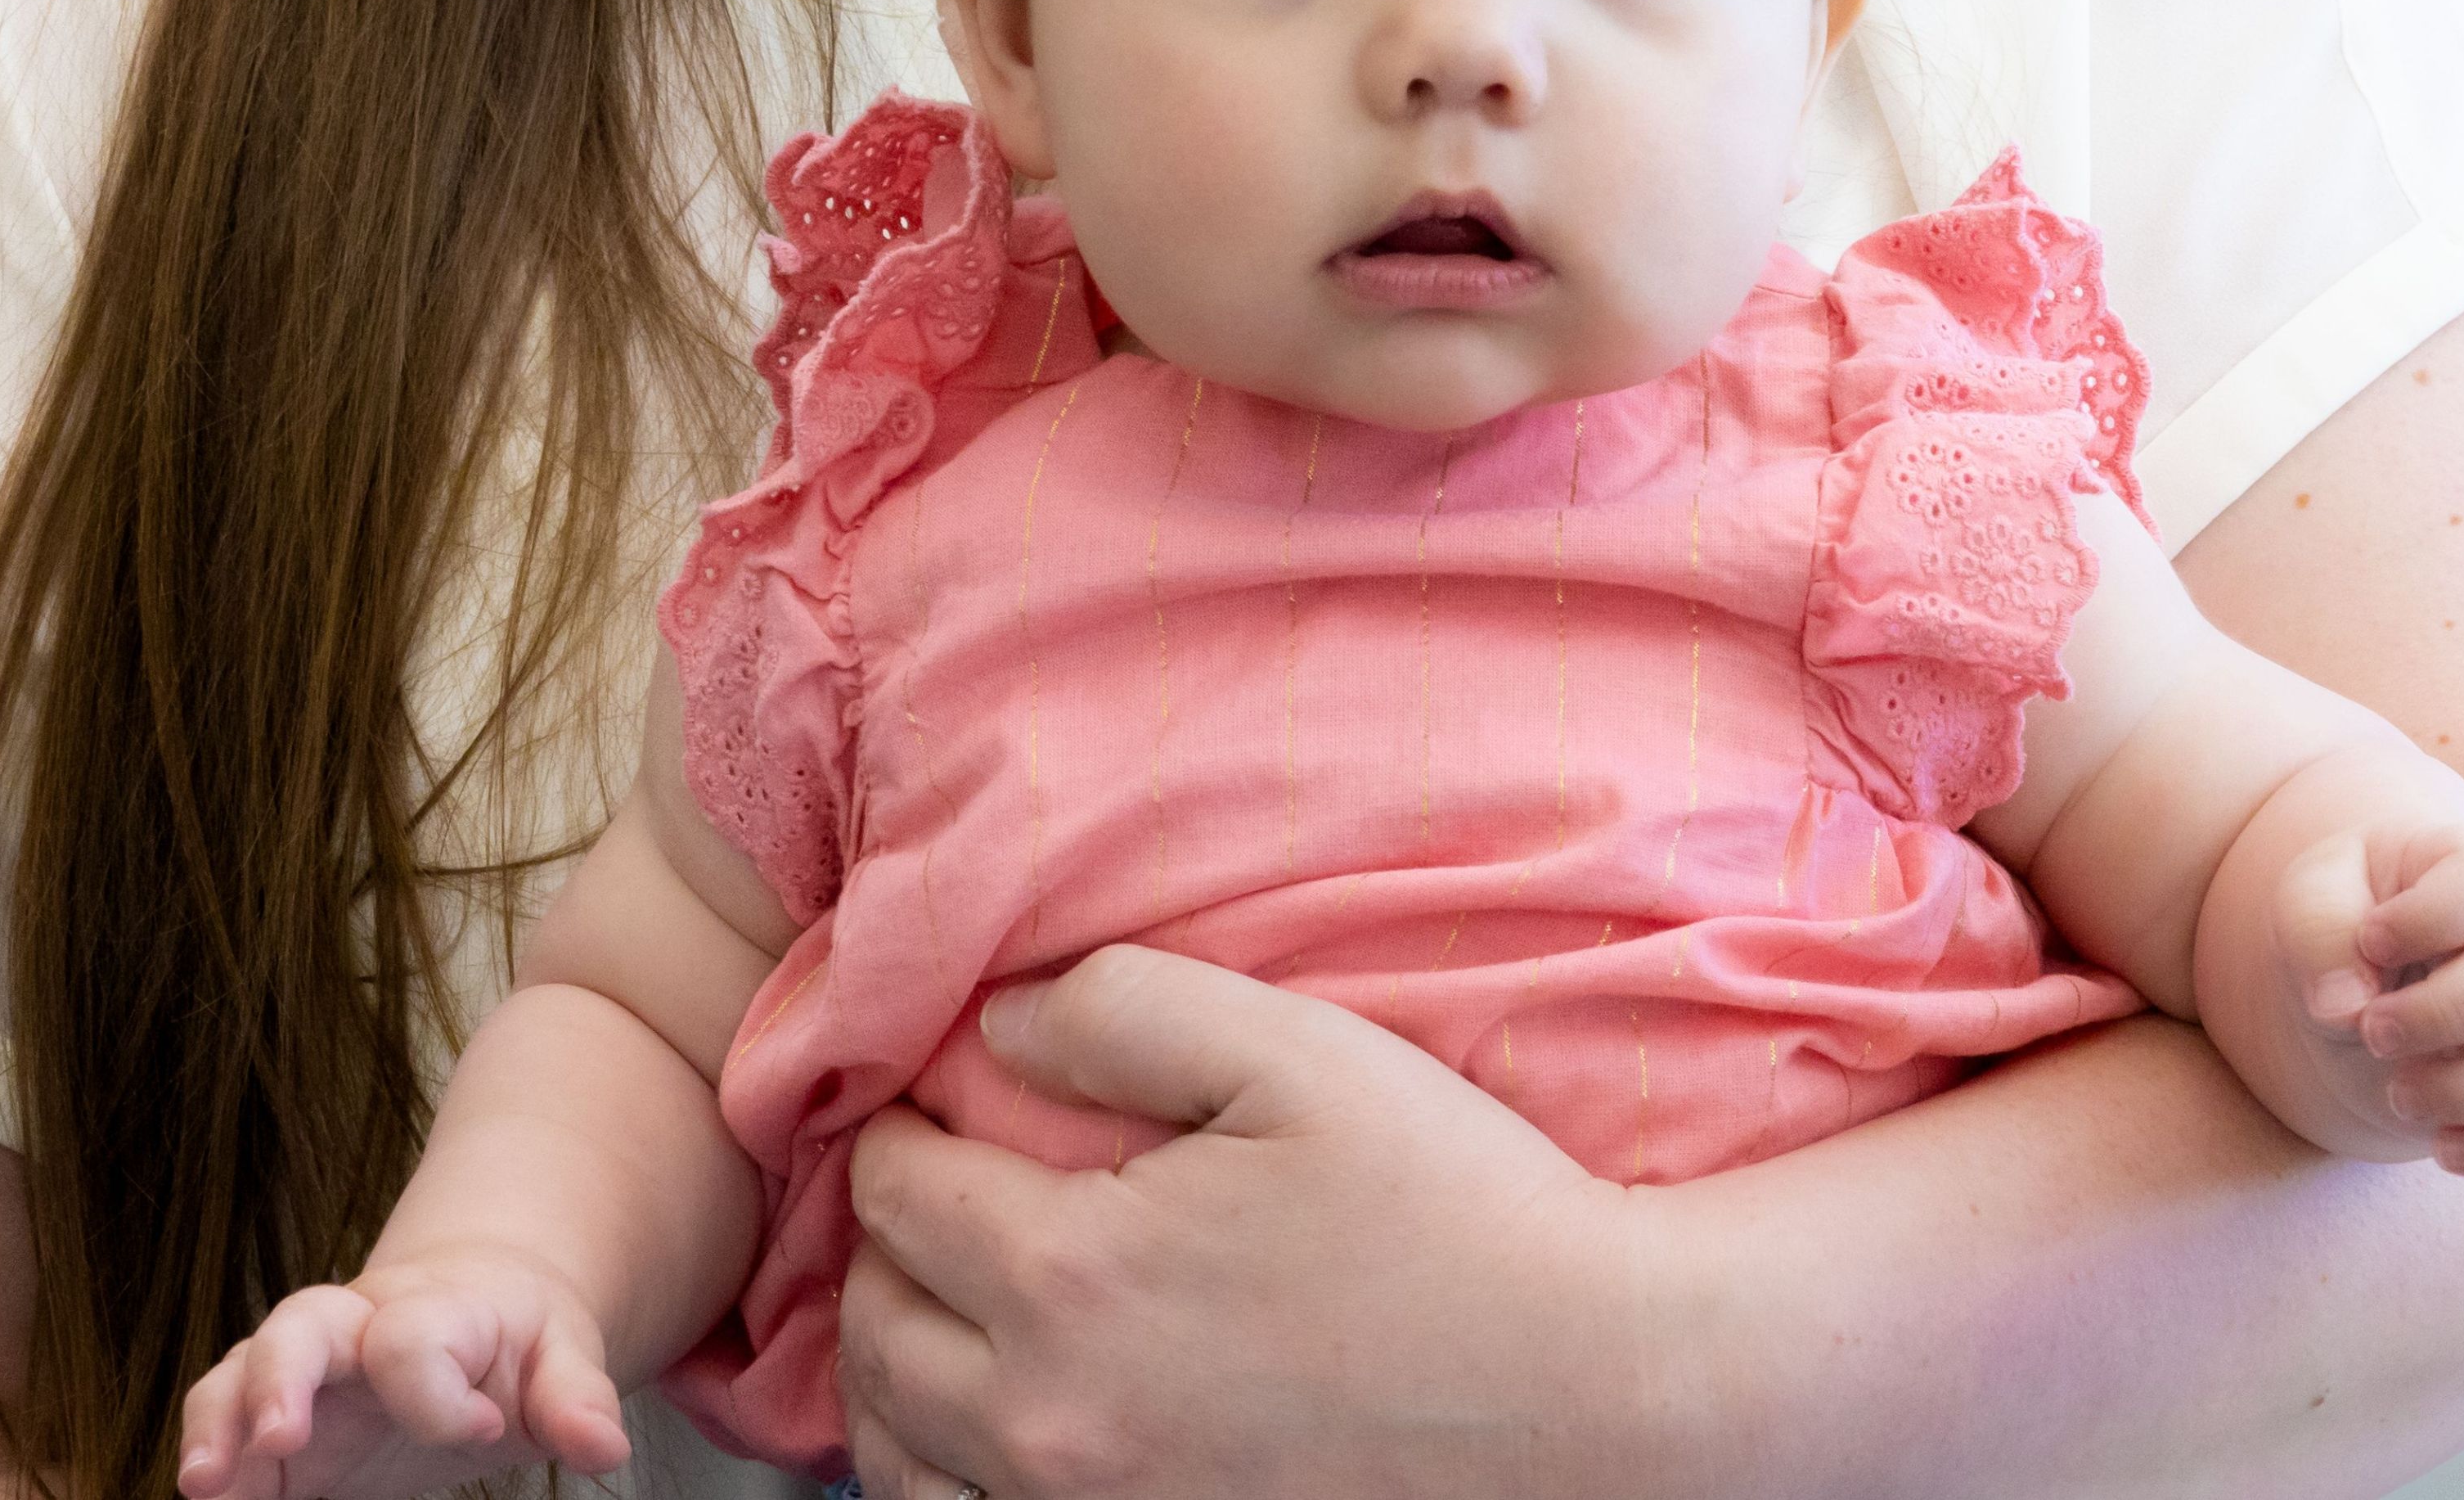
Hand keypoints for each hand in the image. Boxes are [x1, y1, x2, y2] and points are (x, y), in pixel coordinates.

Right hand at [171, 1251, 632, 1499]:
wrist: (476, 1309)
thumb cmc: (518, 1341)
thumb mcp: (563, 1357)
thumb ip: (577, 1398)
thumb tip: (605, 1446)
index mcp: (434, 1309)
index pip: (415, 1337)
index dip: (441, 1392)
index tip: (489, 1428)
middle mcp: (354, 1327)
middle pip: (300, 1325)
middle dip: (282, 1377)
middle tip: (283, 1436)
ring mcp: (306, 1371)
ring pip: (240, 1373)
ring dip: (217, 1425)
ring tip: (205, 1487)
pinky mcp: (276, 1418)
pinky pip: (225, 1425)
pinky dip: (213, 1459)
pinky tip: (212, 1499)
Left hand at [833, 945, 1691, 1499]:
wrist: (1590, 1389)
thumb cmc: (1457, 1209)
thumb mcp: (1298, 1053)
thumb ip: (1124, 1009)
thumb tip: (995, 1020)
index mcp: (1071, 1274)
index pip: (894, 1192)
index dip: (897, 1126)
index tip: (933, 1098)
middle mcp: (1051, 1420)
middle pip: (873, 1329)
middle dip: (883, 1244)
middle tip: (936, 1190)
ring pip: (899, 1454)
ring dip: (900, 1368)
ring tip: (951, 1305)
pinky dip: (957, 1468)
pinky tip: (1012, 1416)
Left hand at [2276, 817, 2463, 1177]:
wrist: (2377, 980)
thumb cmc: (2350, 921)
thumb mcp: (2312, 898)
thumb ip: (2319, 930)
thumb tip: (2344, 1006)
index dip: (2430, 917)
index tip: (2369, 941)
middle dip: (2447, 1014)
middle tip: (2373, 1032)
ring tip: (2397, 1095)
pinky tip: (2443, 1146)